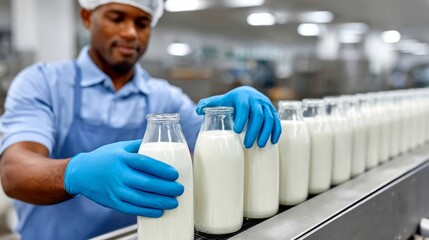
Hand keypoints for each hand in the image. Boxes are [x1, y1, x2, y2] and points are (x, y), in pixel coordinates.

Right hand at [64, 140, 183, 217]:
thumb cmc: (104, 158)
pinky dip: (146, 211)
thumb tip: (160, 143)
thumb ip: (139, 145)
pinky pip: (132, 209)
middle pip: (146, 183)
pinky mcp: (113, 202)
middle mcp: (119, 174)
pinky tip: (159, 212)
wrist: (80, 173)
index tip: (175, 174)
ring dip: (159, 202)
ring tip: (174, 202)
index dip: (161, 169)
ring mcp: (115, 190)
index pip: (145, 163)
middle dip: (166, 188)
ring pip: (141, 198)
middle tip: (179, 189)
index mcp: (123, 158)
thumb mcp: (120, 147)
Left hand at [196, 86, 280, 147]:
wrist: (248, 94)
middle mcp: (256, 100)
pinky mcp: (273, 112)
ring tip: (260, 145)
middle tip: (247, 145)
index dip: (241, 118)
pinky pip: (277, 122)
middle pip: (258, 115)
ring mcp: (266, 105)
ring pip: (270, 119)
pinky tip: (272, 142)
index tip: (236, 131)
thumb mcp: (221, 100)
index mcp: (243, 97)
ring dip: (266, 133)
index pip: (243, 107)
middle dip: (254, 131)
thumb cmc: (232, 101)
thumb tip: (197, 110)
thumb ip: (209, 104)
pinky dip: (276, 131)